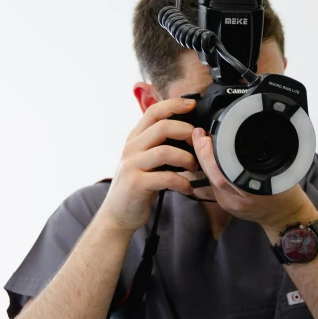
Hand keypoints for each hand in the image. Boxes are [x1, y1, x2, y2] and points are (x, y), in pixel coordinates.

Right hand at [97, 98, 200, 233]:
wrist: (118, 214)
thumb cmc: (139, 185)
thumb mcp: (146, 159)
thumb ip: (160, 144)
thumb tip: (189, 132)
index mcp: (135, 139)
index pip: (153, 111)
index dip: (174, 104)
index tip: (192, 104)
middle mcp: (131, 148)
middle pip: (162, 127)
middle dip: (187, 131)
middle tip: (199, 143)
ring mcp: (132, 165)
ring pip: (165, 151)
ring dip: (186, 158)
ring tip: (195, 167)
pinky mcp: (136, 184)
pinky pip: (165, 178)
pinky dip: (182, 182)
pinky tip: (188, 188)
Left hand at [192, 128, 317, 236]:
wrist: (284, 217)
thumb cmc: (286, 193)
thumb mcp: (282, 172)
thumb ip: (263, 158)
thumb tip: (242, 137)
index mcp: (255, 191)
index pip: (226, 174)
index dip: (212, 156)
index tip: (207, 137)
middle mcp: (240, 199)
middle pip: (214, 177)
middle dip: (203, 154)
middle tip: (199, 135)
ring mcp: (231, 204)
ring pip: (211, 180)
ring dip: (205, 160)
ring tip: (202, 141)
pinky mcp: (226, 205)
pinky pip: (214, 185)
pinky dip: (211, 170)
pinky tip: (210, 158)